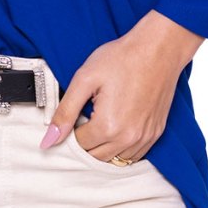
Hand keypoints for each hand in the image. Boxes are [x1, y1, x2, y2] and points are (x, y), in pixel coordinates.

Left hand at [39, 26, 188, 162]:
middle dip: (85, 141)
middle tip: (85, 114)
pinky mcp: (155, 133)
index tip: (75, 112)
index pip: (78, 145)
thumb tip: (49, 140)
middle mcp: (128, 138)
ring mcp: (145, 138)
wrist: (158, 47)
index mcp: (108, 126)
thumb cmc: (123, 57)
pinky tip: (117, 126)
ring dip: (103, 146)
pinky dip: (121, 147)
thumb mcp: (85, 79)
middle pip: (95, 157)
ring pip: (115, 160)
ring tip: (101, 118)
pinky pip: (133, 155)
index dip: (71, 130)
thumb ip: (65, 112)